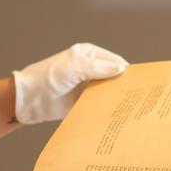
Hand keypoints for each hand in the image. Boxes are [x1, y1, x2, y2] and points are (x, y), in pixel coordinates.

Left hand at [12, 43, 128, 123]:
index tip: (141, 82)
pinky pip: (99, 104)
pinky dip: (106, 108)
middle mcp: (91, 69)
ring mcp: (87, 86)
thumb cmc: (49, 76)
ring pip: (107, 91)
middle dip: (123, 85)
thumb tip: (122, 69)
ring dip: (116, 98)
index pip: (115, 61)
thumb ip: (100, 68)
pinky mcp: (83, 102)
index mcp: (90, 55)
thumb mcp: (76, 67)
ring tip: (132, 108)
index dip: (126, 70)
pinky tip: (117, 115)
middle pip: (113, 76)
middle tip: (139, 96)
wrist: (30, 98)